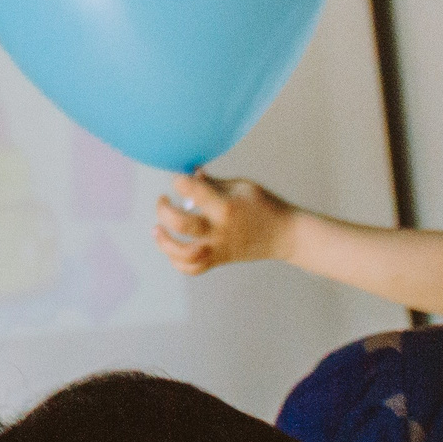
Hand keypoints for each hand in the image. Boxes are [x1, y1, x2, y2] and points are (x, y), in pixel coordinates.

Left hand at [154, 173, 293, 274]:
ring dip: (164, 242)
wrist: (285, 235)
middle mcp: (220, 230)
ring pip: (184, 254)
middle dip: (164, 211)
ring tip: (157, 229)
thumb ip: (212, 182)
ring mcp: (219, 248)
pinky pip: (193, 269)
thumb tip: (190, 173)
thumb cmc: (263, 205)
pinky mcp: (219, 260)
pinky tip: (170, 247)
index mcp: (226, 207)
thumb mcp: (240, 186)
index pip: (194, 191)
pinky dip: (177, 261)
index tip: (178, 177)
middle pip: (182, 225)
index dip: (179, 181)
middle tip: (163, 200)